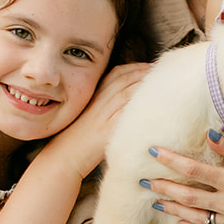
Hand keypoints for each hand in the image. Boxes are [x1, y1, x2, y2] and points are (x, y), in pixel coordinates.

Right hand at [45, 63, 150, 179]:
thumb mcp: (88, 117)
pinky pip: (125, 115)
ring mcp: (102, 116)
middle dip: (143, 72)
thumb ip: (103, 107)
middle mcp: (99, 103)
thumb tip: (124, 103)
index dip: (133, 67)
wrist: (62, 157)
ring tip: (161, 83)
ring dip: (144, 85)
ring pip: (126, 93)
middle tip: (159, 70)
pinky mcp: (107, 131)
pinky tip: (153, 105)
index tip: (147, 65)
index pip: (115, 74)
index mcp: (94, 98)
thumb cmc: (75, 141)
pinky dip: (138, 107)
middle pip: (123, 80)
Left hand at [142, 132, 223, 223]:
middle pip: (188, 196)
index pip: (195, 170)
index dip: (172, 161)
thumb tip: (210, 134)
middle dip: (163, 187)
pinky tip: (179, 221)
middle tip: (143, 181)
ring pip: (195, 216)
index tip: (154, 152)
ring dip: (172, 208)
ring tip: (154, 201)